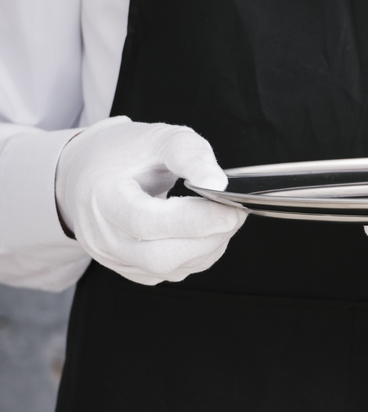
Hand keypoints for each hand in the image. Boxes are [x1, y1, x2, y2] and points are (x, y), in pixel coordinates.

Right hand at [55, 116, 245, 284]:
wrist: (90, 171)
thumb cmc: (126, 152)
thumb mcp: (159, 138)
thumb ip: (190, 155)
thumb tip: (218, 185)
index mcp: (101, 198)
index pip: (147, 222)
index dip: (195, 220)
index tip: (231, 210)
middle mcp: (100, 235)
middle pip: (158, 256)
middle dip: (207, 239)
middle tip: (234, 214)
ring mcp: (112, 257)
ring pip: (168, 269)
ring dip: (208, 248)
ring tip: (222, 219)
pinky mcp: (128, 268)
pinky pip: (170, 273)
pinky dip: (197, 256)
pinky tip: (205, 233)